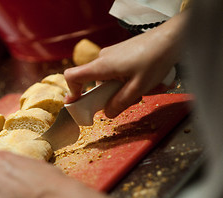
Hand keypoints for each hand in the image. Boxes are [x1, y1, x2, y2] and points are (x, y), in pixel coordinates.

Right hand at [64, 13, 186, 117]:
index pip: (72, 76)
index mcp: (102, 66)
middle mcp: (103, 59)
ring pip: (109, 79)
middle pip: (96, 83)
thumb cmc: (156, 58)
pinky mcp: (120, 54)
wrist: (171, 38)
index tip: (77, 104)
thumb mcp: (138, 87)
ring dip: (123, 89)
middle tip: (130, 100)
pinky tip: (145, 82)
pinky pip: (117, 72)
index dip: (71, 92)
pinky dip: (128, 80)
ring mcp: (112, 55)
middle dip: (111, 95)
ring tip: (145, 89)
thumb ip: (120, 103)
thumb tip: (108, 113)